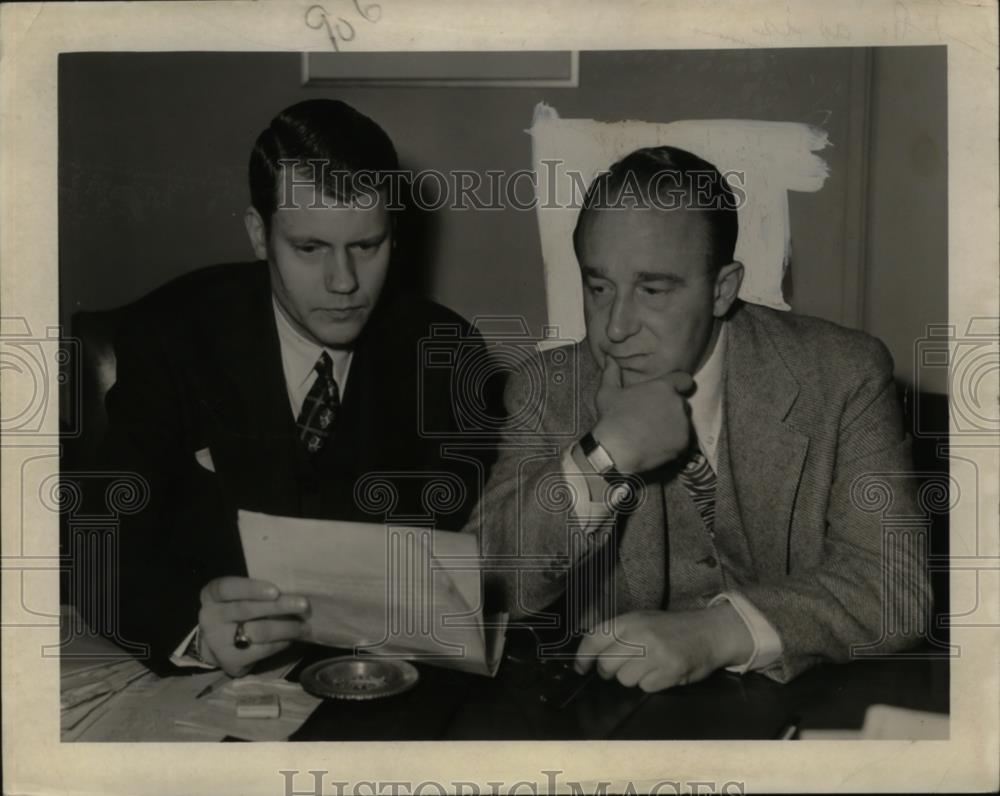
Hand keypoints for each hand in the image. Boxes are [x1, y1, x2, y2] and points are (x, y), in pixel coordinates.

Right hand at [197, 576, 310, 676]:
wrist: (220, 642)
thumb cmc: (238, 609)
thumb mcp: (240, 595)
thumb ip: (258, 590)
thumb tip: (293, 588)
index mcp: (211, 594)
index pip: (227, 588)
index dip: (252, 588)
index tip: (276, 591)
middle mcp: (209, 617)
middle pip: (246, 610)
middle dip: (279, 606)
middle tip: (304, 604)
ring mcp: (217, 641)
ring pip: (258, 632)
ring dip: (286, 627)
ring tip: (304, 625)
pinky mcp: (230, 661)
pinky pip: (262, 650)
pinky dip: (281, 643)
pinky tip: (291, 638)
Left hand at [574, 605, 753, 691]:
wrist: (709, 632)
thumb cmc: (671, 629)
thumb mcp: (642, 621)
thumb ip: (618, 634)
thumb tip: (590, 655)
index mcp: (630, 620)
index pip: (595, 638)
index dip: (582, 657)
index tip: (580, 669)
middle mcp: (640, 635)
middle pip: (606, 664)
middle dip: (609, 672)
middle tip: (619, 669)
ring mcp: (656, 653)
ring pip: (625, 679)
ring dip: (633, 678)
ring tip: (647, 668)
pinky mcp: (670, 670)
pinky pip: (646, 687)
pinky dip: (652, 684)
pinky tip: (662, 673)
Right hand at [592, 357, 693, 473]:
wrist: (616, 450)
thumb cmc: (611, 419)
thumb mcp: (607, 392)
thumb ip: (611, 372)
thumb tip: (610, 359)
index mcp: (662, 387)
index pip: (684, 380)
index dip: (679, 385)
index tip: (671, 392)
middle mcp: (677, 403)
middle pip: (682, 403)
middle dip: (671, 409)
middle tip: (653, 418)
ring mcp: (682, 424)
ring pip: (683, 423)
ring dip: (673, 426)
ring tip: (653, 434)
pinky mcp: (683, 442)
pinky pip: (682, 440)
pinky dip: (673, 443)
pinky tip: (656, 445)